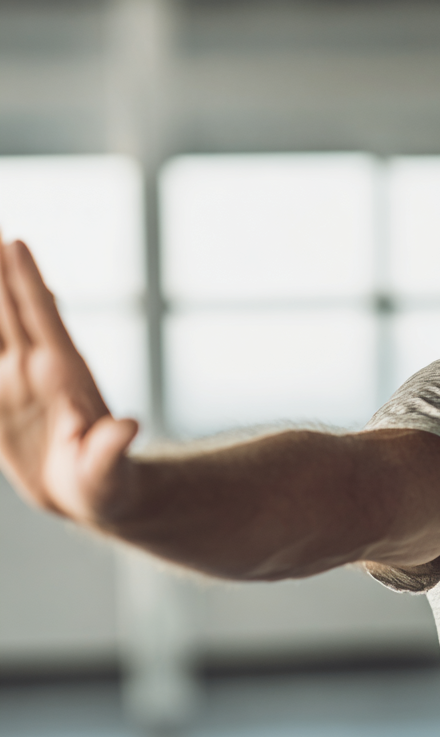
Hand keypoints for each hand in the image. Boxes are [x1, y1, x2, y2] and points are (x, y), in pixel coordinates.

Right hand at [0, 239, 138, 521]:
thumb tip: (130, 427)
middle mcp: (37, 369)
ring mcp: (16, 380)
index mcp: (64, 376)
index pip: (43, 319)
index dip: (27, 281)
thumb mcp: (110, 468)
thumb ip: (113, 447)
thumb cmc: (107, 483)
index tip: (14, 241)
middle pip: (9, 308)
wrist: (91, 495)